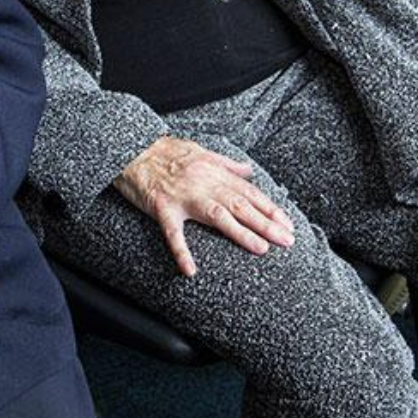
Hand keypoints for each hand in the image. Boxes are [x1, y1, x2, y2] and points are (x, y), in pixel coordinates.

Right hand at [113, 136, 296, 276]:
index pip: (248, 191)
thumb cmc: (164, 150)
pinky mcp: (162, 208)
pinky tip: (190, 270)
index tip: (288, 223)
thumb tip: (248, 170)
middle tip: (287, 240)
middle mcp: (203, 182)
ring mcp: (183, 196)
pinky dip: (182, 252)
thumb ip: (226, 163)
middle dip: (267, 223)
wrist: (130, 147)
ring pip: (217, 216)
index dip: (270, 208)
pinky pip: (173, 233)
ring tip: (261, 248)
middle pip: (240, 204)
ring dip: (241, 233)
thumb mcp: (200, 150)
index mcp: (213, 170)